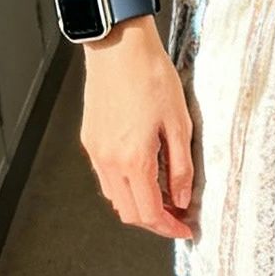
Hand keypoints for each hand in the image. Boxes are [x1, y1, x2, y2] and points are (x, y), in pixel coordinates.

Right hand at [80, 16, 195, 239]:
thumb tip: (182, 198)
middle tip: (177, 216)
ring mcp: (96, 151)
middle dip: (155, 221)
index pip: (149, 213)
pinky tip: (144, 173)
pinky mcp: (90, 139)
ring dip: (138, 204)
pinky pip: (106, 176)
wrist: (118, 46)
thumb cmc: (151, 76)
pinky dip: (125, 186)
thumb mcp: (179, 124)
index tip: (185, 229)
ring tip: (164, 195)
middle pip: (129, 212)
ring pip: (115, 197)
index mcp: (133, 160)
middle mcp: (109, 161)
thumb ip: (181, 168)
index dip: (169, 228)